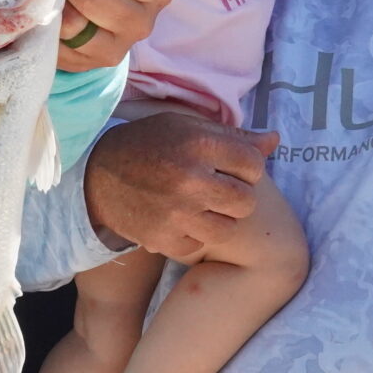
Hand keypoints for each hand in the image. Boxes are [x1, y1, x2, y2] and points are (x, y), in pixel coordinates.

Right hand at [86, 113, 277, 260]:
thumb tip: (275, 140)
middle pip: (246, 201)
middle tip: (216, 190)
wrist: (97, 176)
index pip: (254, 164)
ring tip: (200, 207)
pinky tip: (178, 220)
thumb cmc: (149, 145)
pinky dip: (192, 236)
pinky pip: (198, 246)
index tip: (228, 167)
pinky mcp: (163, 238)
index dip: (245, 167)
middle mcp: (190, 179)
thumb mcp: (187, 127)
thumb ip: (233, 136)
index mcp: (199, 143)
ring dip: (218, 220)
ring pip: (227, 229)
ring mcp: (177, 213)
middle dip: (236, 196)